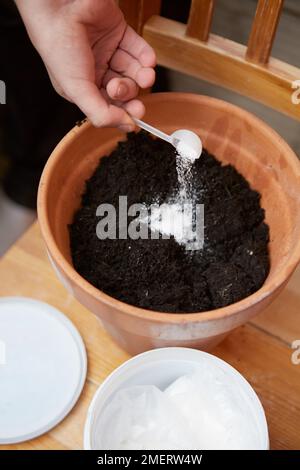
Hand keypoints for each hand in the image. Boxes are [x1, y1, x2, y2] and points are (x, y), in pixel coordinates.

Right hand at [15, 0, 155, 129]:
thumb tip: (126, 125)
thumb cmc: (60, 47)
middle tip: (126, 89)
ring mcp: (107, 50)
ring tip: (144, 76)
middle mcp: (94, 70)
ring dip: (142, 77)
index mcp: (81, 86)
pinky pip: (138, 48)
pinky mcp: (118, 31)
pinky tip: (147, 62)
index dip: (123, 111)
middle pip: (122, 90)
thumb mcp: (77, 90)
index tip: (135, 114)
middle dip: (129, 92)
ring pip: (132, 71)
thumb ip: (101, 113)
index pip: (108, 105)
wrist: (60, 7)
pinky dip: (146, 57)